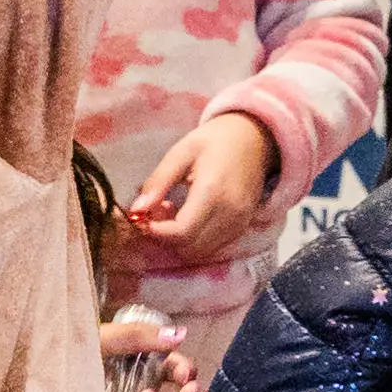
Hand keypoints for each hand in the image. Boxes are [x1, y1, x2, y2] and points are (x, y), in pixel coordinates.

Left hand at [125, 116, 281, 274]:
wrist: (255, 139)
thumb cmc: (214, 141)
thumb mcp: (181, 152)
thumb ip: (158, 182)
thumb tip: (136, 210)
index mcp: (213, 191)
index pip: (181, 232)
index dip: (156, 232)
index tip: (142, 218)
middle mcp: (230, 213)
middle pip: (189, 249)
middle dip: (166, 237)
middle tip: (156, 212)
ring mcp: (239, 224)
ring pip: (200, 252)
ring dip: (179, 241)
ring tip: (172, 212)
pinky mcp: (242, 228)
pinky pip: (212, 247)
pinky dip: (194, 239)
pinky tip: (188, 216)